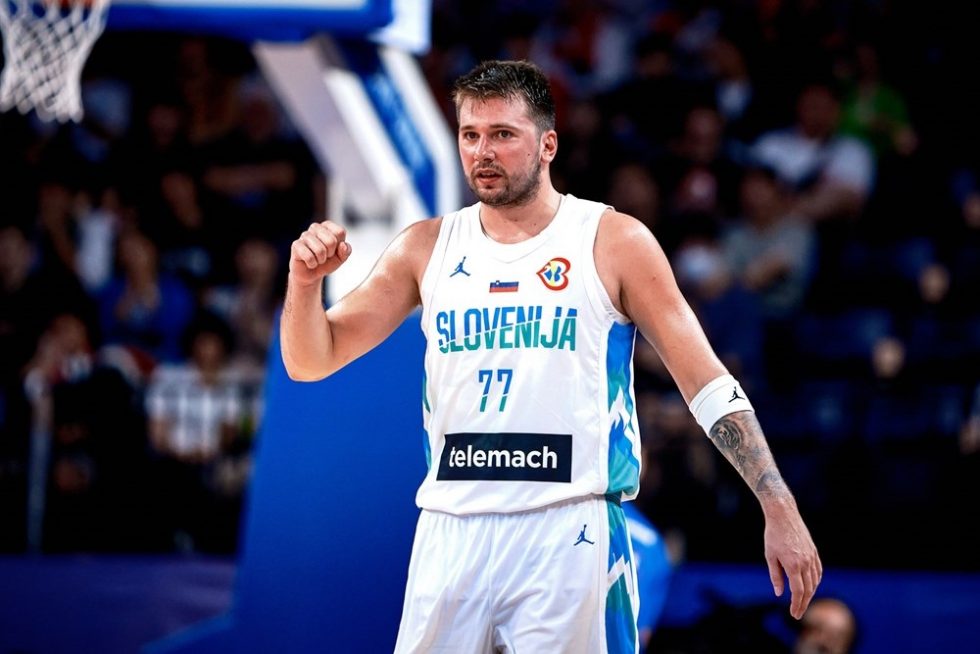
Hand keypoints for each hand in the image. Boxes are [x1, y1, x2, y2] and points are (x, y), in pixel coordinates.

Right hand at [288, 220, 351, 286]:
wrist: (311, 274)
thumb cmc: (326, 262)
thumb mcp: (340, 258)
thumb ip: (346, 251)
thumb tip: (343, 245)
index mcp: (327, 226)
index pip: (340, 232)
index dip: (339, 246)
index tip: (333, 250)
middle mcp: (315, 227)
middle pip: (331, 241)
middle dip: (330, 254)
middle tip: (324, 256)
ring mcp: (304, 235)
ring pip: (320, 250)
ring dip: (320, 260)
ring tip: (317, 260)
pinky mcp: (296, 245)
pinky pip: (309, 257)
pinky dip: (312, 264)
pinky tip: (309, 263)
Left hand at [764, 503, 821, 619]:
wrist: (783, 514)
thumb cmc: (773, 535)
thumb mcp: (770, 556)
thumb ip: (775, 576)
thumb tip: (779, 593)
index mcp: (793, 565)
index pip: (798, 591)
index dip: (796, 604)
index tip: (793, 614)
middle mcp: (805, 562)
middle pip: (808, 589)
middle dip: (803, 603)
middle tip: (797, 614)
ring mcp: (812, 556)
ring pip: (815, 581)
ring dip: (810, 594)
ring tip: (803, 602)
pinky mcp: (814, 551)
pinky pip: (818, 571)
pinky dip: (816, 581)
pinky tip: (811, 586)